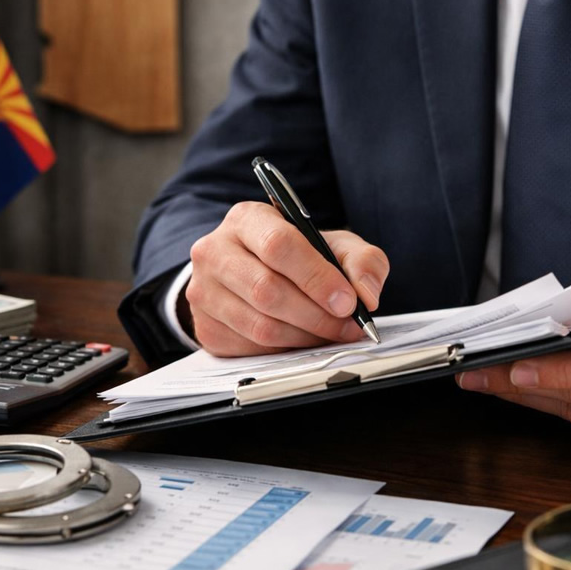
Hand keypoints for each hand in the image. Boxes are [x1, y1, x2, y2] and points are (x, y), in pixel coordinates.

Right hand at [184, 201, 388, 355]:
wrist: (251, 272)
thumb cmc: (295, 256)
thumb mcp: (333, 245)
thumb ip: (361, 261)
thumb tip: (367, 294)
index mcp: (246, 219)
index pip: (278, 245)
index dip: (316, 277)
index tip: (347, 300)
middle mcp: (215, 251)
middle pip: (266, 290)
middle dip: (316, 314)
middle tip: (347, 325)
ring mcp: (203, 291)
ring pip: (260, 325)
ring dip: (305, 336)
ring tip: (331, 333)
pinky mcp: (205, 326)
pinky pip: (251, 348)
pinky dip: (286, 350)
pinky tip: (303, 339)